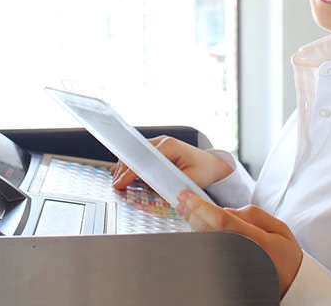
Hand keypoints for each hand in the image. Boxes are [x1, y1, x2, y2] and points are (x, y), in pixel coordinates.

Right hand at [110, 135, 232, 189]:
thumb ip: (171, 183)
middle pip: (136, 153)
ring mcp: (160, 144)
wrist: (213, 165)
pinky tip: (123, 173)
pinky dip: (131, 163)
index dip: (130, 173)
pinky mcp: (159, 149)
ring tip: (118, 181)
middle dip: (124, 170)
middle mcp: (162, 142)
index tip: (121, 183)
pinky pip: (141, 154)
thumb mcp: (189, 180)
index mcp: (170, 147)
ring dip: (126, 166)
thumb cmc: (205, 171)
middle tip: (116, 185)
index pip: (143, 159)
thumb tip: (152, 189)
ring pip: (136, 152)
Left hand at [176, 190, 302, 297]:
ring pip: (204, 241)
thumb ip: (252, 215)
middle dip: (191, 213)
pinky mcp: (227, 273)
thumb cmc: (286, 256)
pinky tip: (196, 226)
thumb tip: (224, 210)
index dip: (200, 207)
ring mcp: (232, 266)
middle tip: (181, 199)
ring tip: (185, 209)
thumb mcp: (279, 228)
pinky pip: (208, 252)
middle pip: (207, 231)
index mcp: (257, 242)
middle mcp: (242, 255)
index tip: (186, 195)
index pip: (222, 221)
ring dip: (192, 224)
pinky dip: (200, 236)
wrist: (293, 285)